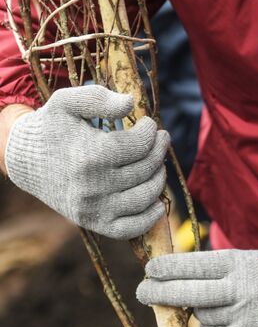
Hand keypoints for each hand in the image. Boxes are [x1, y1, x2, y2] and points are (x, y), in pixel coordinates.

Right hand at [4, 85, 168, 238]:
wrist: (26, 162)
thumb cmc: (52, 129)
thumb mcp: (67, 103)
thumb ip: (98, 98)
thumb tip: (130, 103)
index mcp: (89, 155)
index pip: (139, 145)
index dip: (151, 132)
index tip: (150, 124)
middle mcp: (92, 186)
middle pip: (145, 169)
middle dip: (159, 151)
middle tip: (161, 140)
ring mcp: (94, 208)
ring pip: (145, 197)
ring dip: (159, 178)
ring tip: (158, 164)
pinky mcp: (94, 223)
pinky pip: (132, 228)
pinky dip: (150, 217)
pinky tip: (158, 202)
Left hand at [136, 249, 257, 326]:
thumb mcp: (246, 259)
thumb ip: (214, 266)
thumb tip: (170, 274)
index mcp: (242, 263)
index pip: (198, 264)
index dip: (170, 268)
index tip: (150, 269)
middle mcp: (243, 289)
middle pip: (191, 293)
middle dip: (161, 292)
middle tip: (142, 291)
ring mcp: (244, 316)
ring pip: (201, 315)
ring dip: (200, 309)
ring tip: (222, 301)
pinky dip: (213, 326)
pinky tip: (230, 316)